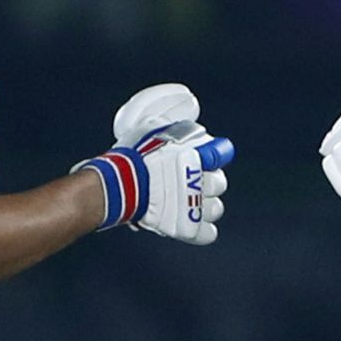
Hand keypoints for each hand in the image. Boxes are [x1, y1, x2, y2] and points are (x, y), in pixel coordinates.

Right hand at [76, 87, 232, 243]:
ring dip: (205, 206)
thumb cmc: (132, 156)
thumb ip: (171, 126)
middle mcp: (200, 181)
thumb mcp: (153, 128)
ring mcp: (195, 206)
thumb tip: (181, 106)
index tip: (211, 158)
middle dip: (209, 182)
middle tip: (191, 182)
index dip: (216, 156)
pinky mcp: (187, 227)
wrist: (118, 184)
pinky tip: (193, 224)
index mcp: (196, 156)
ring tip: (189, 204)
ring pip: (215, 209)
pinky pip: (206, 233)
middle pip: (219, 183)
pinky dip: (201, 231)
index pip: (221, 154)